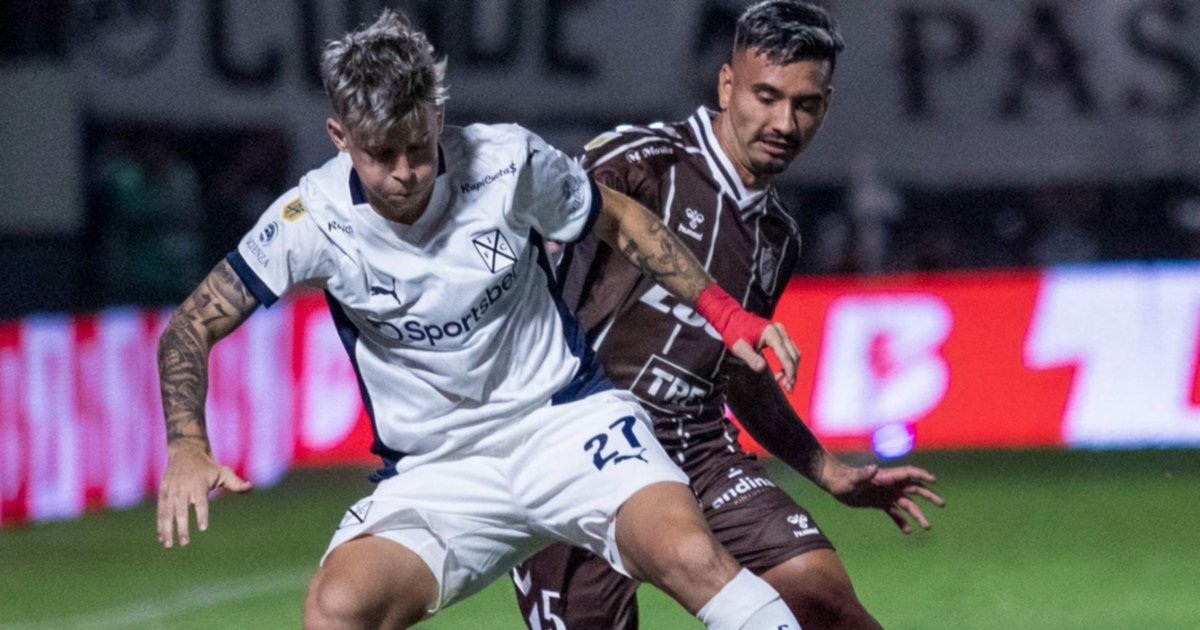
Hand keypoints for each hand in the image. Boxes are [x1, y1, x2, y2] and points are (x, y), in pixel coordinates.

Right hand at [156, 443, 252, 547]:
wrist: (186, 451)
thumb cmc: (208, 466)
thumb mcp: (223, 472)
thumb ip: (236, 483)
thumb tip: (251, 487)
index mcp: (198, 485)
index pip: (201, 503)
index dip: (202, 515)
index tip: (204, 528)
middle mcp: (183, 489)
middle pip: (182, 511)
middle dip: (182, 528)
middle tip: (185, 543)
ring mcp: (171, 491)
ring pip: (167, 513)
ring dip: (167, 530)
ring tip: (169, 546)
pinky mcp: (163, 492)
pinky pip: (161, 511)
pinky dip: (160, 524)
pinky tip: (161, 538)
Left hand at [728, 321, 799, 391]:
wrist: (731, 319)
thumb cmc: (734, 331)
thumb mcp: (739, 347)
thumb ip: (751, 358)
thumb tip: (762, 368)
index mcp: (771, 333)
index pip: (785, 355)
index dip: (789, 371)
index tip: (789, 385)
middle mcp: (780, 331)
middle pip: (794, 354)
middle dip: (792, 372)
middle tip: (788, 388)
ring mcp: (781, 332)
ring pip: (794, 352)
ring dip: (792, 368)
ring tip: (785, 383)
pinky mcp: (780, 334)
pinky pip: (789, 350)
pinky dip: (788, 362)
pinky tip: (782, 372)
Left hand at [820, 459, 944, 533]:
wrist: (835, 484)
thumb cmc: (843, 479)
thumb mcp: (852, 479)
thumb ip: (863, 474)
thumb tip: (874, 468)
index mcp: (886, 477)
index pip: (908, 474)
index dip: (921, 475)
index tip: (933, 480)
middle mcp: (890, 486)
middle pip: (914, 489)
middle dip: (928, 496)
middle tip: (942, 504)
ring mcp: (886, 495)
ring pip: (907, 505)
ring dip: (917, 514)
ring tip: (927, 527)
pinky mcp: (880, 503)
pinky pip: (894, 513)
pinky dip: (901, 522)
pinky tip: (908, 532)